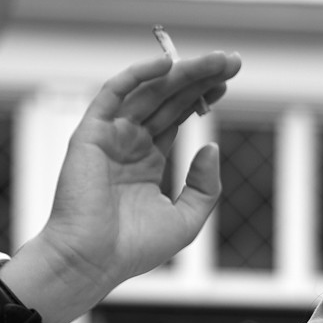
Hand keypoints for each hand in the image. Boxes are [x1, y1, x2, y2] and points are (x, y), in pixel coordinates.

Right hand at [35, 50, 241, 294]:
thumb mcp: (185, 219)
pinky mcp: (91, 134)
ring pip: (149, 91)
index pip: (177, 116)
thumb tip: (211, 147)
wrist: (91, 262)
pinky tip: (166, 64)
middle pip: (168, 98)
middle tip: (231, 61)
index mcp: (147, 161)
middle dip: (199, 77)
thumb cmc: (132, 249)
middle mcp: (128, 143)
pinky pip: (114, 94)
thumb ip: (204, 186)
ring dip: (181, 72)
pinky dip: (137, 75)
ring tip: (214, 61)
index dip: (202, 95)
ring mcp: (110, 136)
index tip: (229, 80)